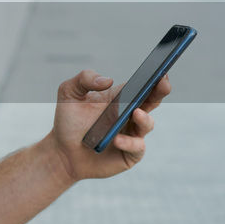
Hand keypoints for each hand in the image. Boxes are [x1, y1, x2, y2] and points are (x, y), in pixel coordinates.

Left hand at [46, 69, 170, 181]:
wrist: (62, 152)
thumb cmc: (68, 121)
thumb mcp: (69, 93)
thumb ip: (84, 79)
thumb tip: (108, 80)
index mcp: (121, 98)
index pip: (142, 85)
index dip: (154, 76)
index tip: (160, 68)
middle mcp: (130, 115)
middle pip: (152, 101)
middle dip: (160, 91)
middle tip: (162, 83)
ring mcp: (131, 134)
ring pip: (147, 124)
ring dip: (144, 119)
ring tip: (135, 113)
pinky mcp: (129, 154)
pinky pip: (136, 147)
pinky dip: (129, 143)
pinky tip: (116, 139)